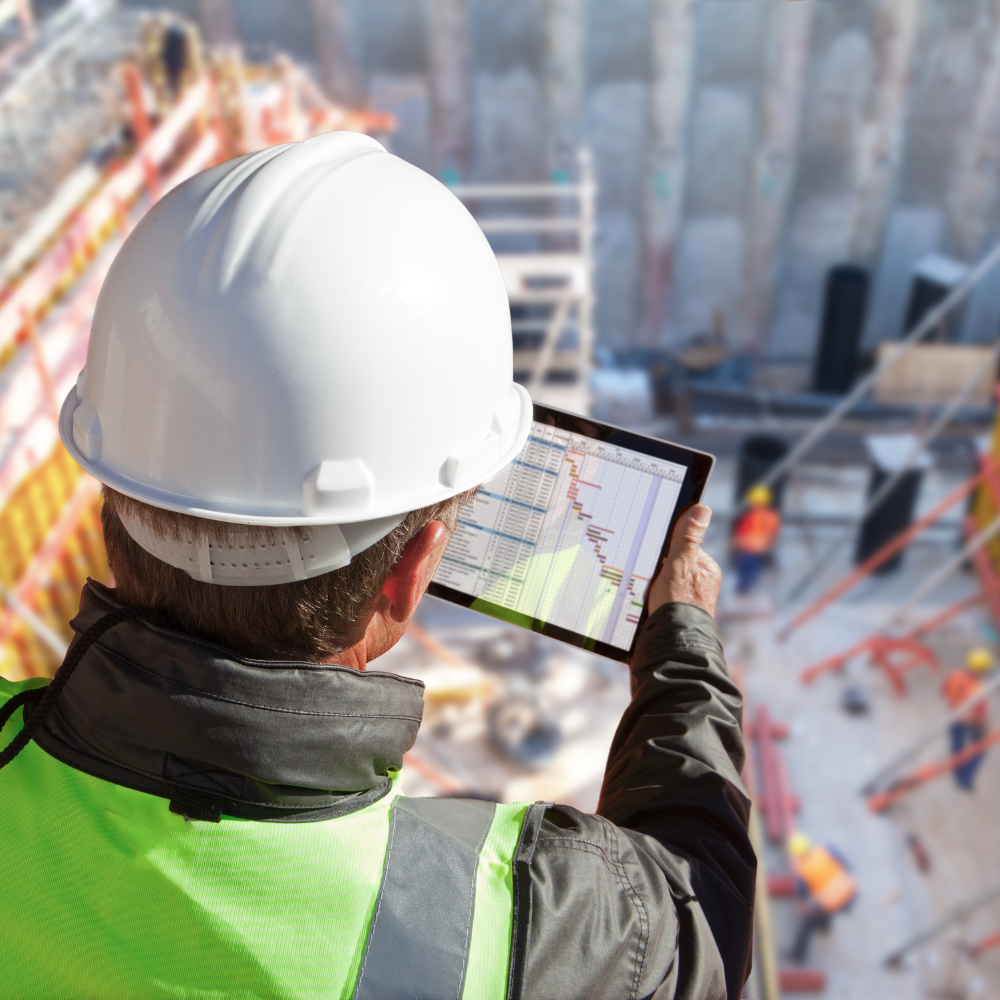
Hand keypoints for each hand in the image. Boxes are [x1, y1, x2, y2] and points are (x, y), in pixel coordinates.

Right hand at [647, 504, 720, 618]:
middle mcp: (700, 583)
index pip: (684, 545)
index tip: (654, 552)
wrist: (672, 644)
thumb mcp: (680, 565)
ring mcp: (687, 598)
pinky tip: (642, 601)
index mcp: (707, 569)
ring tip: (644, 589)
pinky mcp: (674, 611)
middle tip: (647, 573)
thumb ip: (688, 538)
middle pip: (672, 562)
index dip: (667, 547)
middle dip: (657, 566)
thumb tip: (701, 509)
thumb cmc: (679, 604)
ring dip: (651, 582)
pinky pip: (658, 595)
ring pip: (663, 579)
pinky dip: (649, 596)